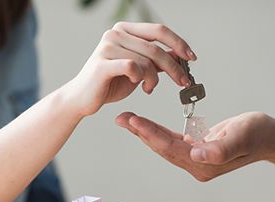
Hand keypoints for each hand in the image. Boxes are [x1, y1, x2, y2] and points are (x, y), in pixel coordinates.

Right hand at [66, 22, 195, 117]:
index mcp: (124, 30)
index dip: (178, 43)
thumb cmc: (109, 84)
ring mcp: (107, 47)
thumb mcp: (137, 70)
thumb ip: (154, 61)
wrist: (82, 99)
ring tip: (149, 89)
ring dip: (154, 79)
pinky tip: (139, 86)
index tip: (192, 58)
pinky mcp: (102, 64)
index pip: (159, 31)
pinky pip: (133, 68)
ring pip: (146, 61)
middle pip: (156, 48)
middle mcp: (115, 34)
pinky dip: (141, 79)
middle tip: (183, 82)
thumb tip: (179, 55)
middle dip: (174, 67)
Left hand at [116, 111, 274, 180]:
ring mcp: (196, 160)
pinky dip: (157, 132)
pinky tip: (145, 125)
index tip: (133, 121)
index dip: (151, 134)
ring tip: (127, 119)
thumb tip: (197, 155)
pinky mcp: (196, 151)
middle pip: (162, 148)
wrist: (270, 137)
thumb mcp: (242, 136)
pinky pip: (172, 141)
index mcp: (205, 164)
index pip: (171, 148)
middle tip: (121, 118)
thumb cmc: (259, 133)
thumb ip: (221, 148)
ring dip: (145, 132)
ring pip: (164, 145)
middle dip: (141, 132)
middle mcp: (196, 165)